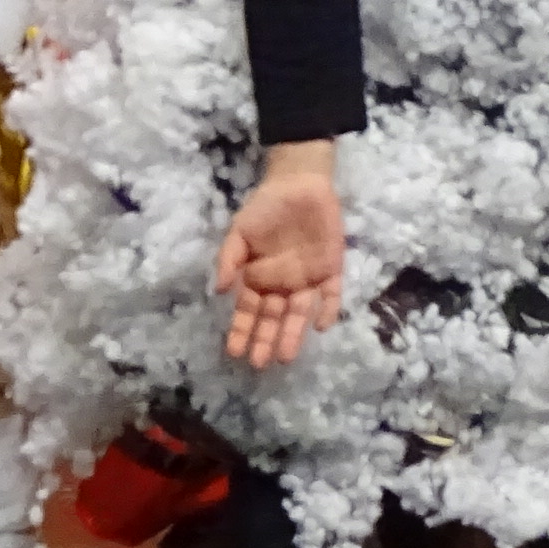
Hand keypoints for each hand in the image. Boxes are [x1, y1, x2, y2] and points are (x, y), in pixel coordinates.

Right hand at [213, 148, 346, 368]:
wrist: (298, 184)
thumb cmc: (265, 209)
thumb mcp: (239, 232)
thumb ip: (229, 259)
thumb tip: (218, 290)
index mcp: (258, 279)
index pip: (248, 312)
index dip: (241, 331)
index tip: (234, 352)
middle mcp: (282, 286)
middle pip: (273, 318)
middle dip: (266, 340)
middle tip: (260, 363)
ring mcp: (307, 279)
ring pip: (299, 313)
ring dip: (293, 334)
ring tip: (285, 356)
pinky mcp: (331, 269)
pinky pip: (331, 294)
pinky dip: (328, 309)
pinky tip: (320, 325)